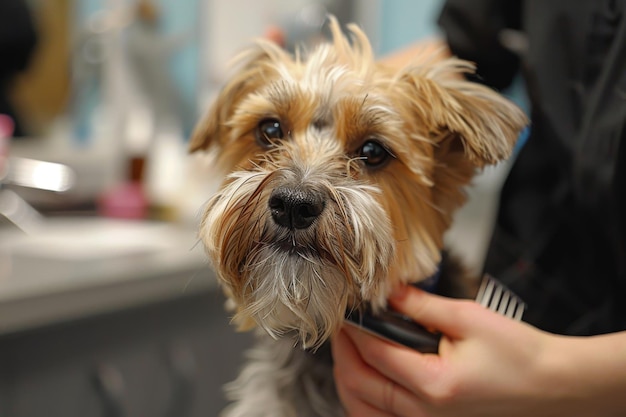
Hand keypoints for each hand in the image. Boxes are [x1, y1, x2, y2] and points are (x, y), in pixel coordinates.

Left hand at [331, 285, 625, 416]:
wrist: (553, 388)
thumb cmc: (520, 355)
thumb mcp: (469, 319)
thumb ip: (421, 306)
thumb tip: (388, 292)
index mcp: (434, 384)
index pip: (374, 353)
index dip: (353, 331)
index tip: (344, 314)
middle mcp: (425, 414)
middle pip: (359, 386)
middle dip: (342, 354)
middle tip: (340, 330)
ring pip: (363, 412)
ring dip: (348, 381)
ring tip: (347, 354)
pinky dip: (364, 403)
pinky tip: (366, 382)